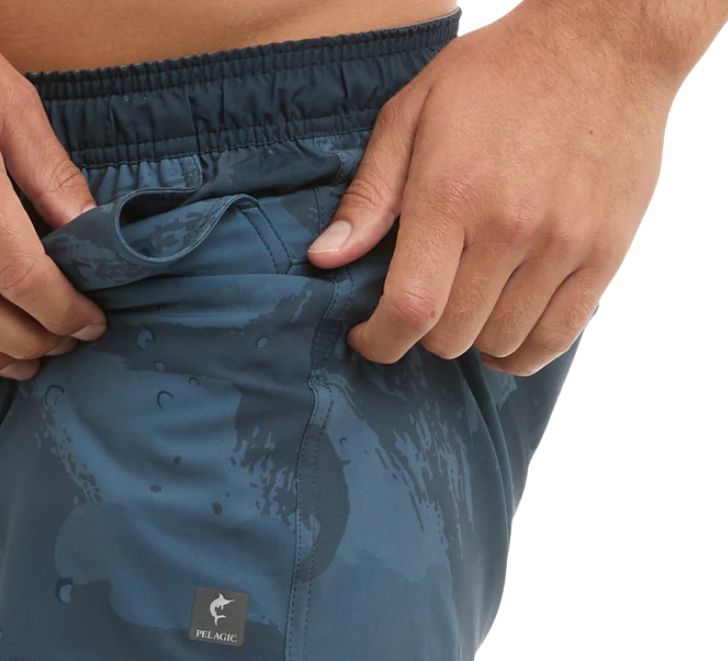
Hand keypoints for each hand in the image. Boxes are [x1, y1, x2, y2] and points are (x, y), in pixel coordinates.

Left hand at [307, 2, 676, 375]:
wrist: (604, 39)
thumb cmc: (498, 73)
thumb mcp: (414, 112)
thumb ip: (369, 194)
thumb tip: (324, 259)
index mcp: (452, 194)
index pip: (411, 308)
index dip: (381, 341)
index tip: (369, 339)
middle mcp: (510, 226)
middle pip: (452, 335)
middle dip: (424, 333)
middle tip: (424, 304)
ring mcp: (563, 243)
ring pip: (501, 342)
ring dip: (473, 339)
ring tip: (466, 308)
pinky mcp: (606, 252)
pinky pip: (557, 337)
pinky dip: (523, 352)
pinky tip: (505, 333)